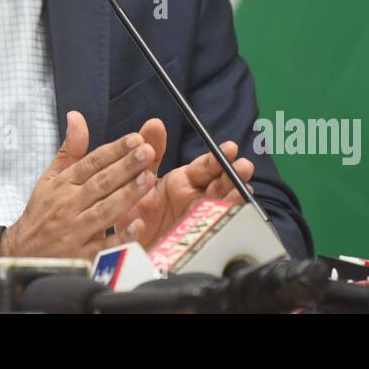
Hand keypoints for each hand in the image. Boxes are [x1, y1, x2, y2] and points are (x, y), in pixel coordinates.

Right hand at [0, 111, 157, 261]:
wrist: (21, 254)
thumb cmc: (41, 212)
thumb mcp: (50, 178)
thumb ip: (70, 150)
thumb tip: (77, 116)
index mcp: (64, 184)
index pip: (92, 163)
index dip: (114, 150)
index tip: (135, 138)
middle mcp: (69, 204)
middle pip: (100, 183)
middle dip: (125, 166)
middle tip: (147, 151)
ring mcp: (75, 231)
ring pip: (104, 210)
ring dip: (126, 194)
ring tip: (148, 178)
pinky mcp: (80, 256)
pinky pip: (103, 246)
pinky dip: (120, 237)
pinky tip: (137, 225)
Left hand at [112, 118, 255, 250]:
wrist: (125, 246)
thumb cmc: (137, 211)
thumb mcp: (139, 179)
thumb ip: (149, 153)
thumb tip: (155, 123)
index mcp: (185, 184)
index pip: (206, 168)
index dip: (217, 158)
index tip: (229, 148)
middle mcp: (196, 202)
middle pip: (220, 188)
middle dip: (234, 177)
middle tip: (244, 167)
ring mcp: (198, 224)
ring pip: (221, 211)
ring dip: (232, 201)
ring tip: (241, 192)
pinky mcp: (192, 246)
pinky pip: (204, 239)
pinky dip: (209, 230)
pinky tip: (212, 221)